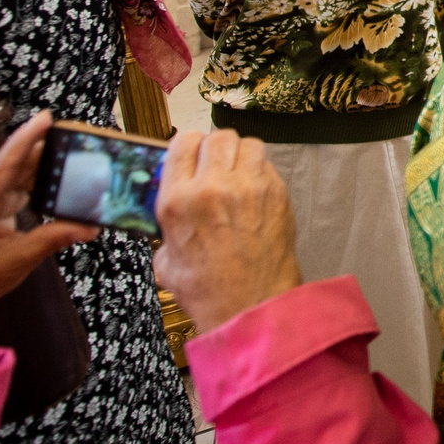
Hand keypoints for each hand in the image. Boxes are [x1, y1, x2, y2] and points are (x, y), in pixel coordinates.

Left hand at [0, 113, 93, 381]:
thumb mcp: (16, 261)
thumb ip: (52, 238)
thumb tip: (88, 227)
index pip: (3, 164)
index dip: (26, 138)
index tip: (46, 117)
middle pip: (9, 167)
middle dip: (39, 152)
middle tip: (71, 138)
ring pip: (8, 180)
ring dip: (35, 172)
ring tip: (67, 160)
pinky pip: (3, 193)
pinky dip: (26, 189)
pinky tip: (47, 186)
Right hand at [152, 130, 302, 334]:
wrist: (251, 305)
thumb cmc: (210, 289)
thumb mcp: (166, 259)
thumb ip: (168, 226)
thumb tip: (172, 211)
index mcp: (179, 200)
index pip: (182, 143)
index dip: (185, 147)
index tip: (188, 155)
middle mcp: (214, 187)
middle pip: (216, 137)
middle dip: (213, 148)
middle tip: (213, 164)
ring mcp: (249, 187)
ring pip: (246, 144)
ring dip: (239, 155)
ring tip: (235, 173)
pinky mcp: (277, 193)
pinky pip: (266, 164)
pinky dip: (259, 171)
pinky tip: (252, 190)